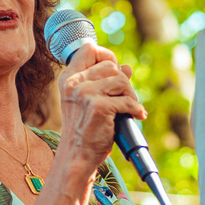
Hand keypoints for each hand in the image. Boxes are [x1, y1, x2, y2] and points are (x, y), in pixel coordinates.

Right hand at [57, 42, 145, 168]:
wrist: (77, 155)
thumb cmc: (84, 129)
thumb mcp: (89, 101)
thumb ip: (104, 82)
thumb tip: (126, 68)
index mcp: (68, 79)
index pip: (88, 49)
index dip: (106, 55)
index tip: (114, 70)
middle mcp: (74, 83)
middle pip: (110, 65)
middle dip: (123, 80)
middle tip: (124, 97)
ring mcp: (85, 94)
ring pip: (121, 80)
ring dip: (131, 95)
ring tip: (129, 109)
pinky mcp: (98, 107)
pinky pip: (127, 101)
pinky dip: (136, 109)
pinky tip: (136, 116)